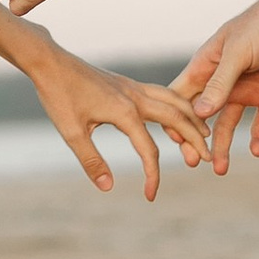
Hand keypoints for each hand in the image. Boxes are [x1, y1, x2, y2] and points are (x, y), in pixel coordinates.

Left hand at [28, 44, 206, 199]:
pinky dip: (177, 105)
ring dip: (192, 118)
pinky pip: (162, 93)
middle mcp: (135, 97)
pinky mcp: (128, 83)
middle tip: (209, 159)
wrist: (50, 62)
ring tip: (204, 134)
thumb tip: (108, 187)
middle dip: (195, 140)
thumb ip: (92, 161)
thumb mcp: (71, 132)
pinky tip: (177, 114)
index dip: (153, 176)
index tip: (151, 197)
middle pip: (178, 119)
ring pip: (174, 101)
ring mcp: (133, 87)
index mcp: (124, 112)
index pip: (149, 150)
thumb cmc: (58, 96)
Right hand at [173, 0, 258, 166]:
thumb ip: (220, 84)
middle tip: (193, 163)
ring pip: (228, 125)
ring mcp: (247, 90)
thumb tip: (198, 115)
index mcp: (207, 66)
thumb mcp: (239, 53)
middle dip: (196, 139)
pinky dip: (258, 138)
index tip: (173, 142)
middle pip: (202, 116)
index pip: (182, 96)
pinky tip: (257, 151)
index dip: (175, 119)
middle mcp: (224, 81)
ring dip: (223, 146)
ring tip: (219, 170)